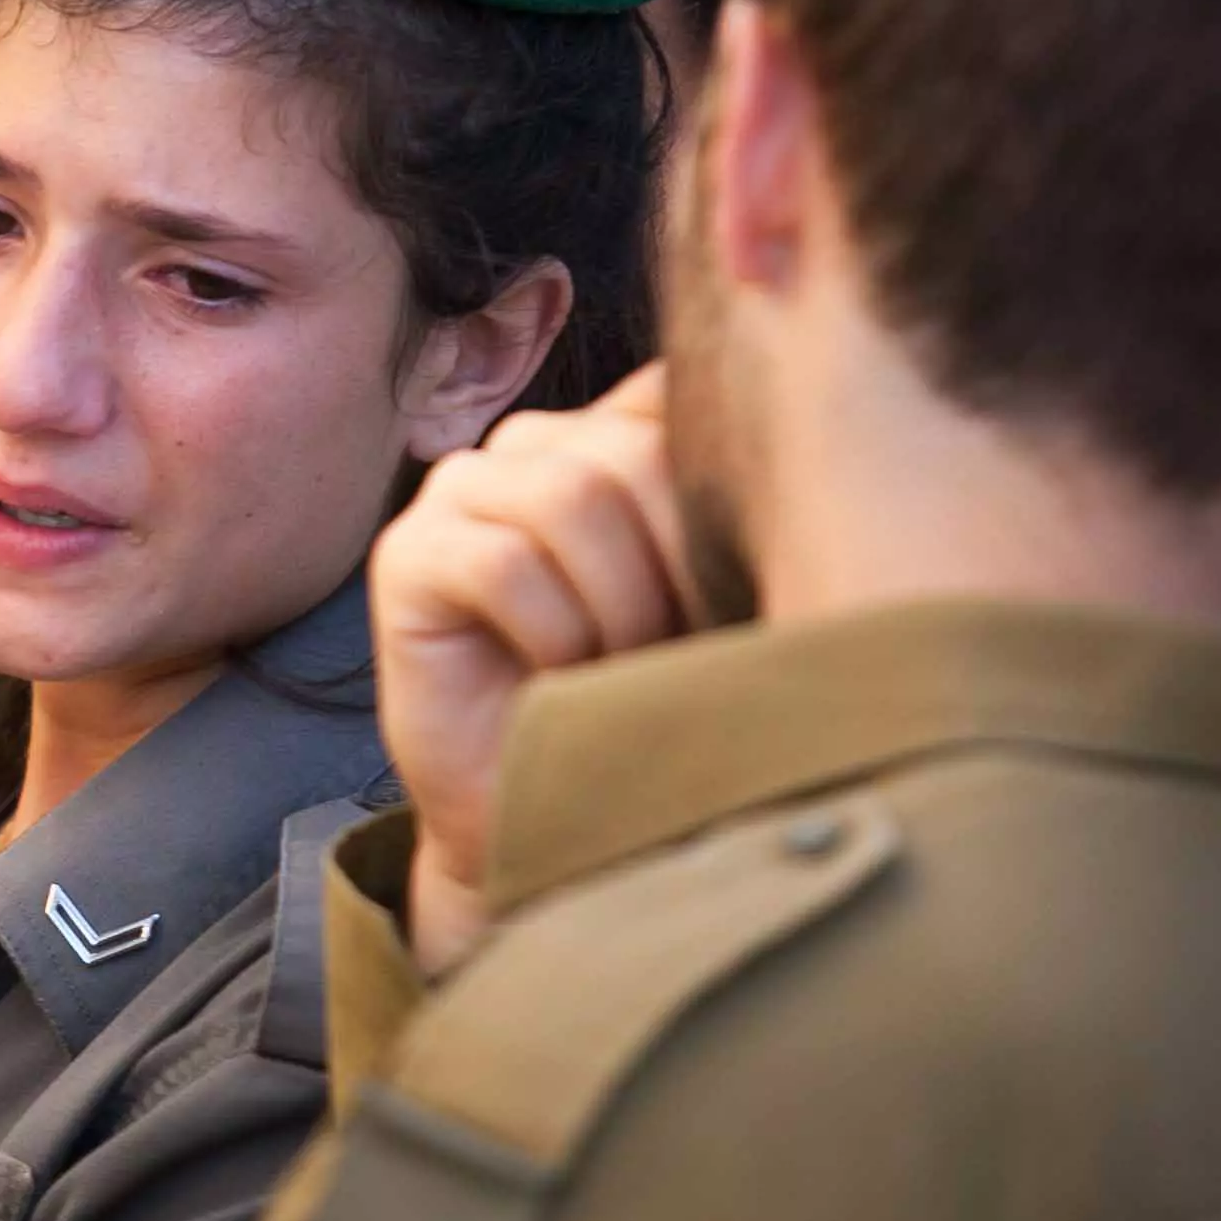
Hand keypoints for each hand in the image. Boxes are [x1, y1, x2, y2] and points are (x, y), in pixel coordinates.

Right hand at [367, 366, 692, 972]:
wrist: (557, 825)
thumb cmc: (651, 709)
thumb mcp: (721, 598)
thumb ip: (732, 509)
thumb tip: (813, 438)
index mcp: (617, 434)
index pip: (682, 395)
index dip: (724, 492)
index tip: (741, 588)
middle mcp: (536, 444)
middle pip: (636, 449)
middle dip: (680, 568)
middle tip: (675, 654)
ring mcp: (463, 490)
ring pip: (571, 495)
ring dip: (618, 608)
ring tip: (617, 672)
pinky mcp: (407, 554)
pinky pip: (501, 561)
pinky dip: (553, 635)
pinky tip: (557, 683)